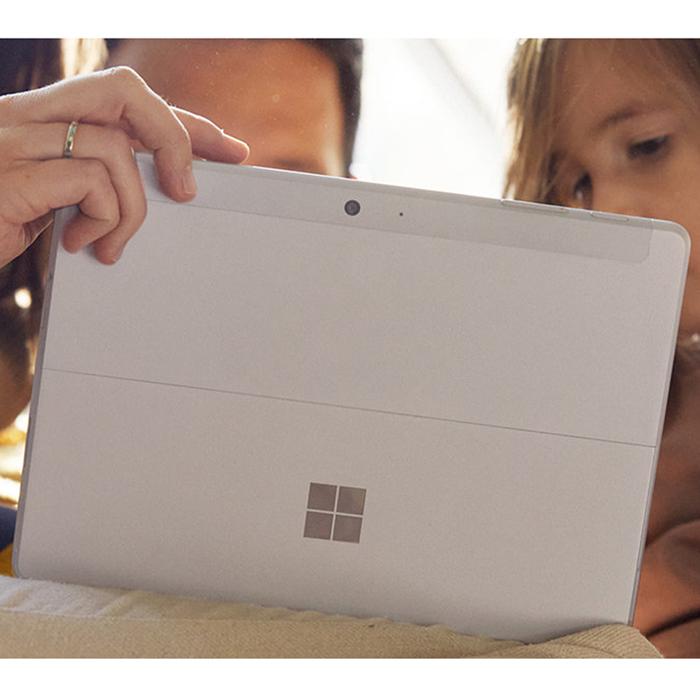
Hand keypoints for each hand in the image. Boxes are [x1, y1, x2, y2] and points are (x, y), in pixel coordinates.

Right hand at [0, 66, 248, 267]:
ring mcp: (13, 142)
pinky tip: (83, 243)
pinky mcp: (10, 178)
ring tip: (110, 242)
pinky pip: (89, 181)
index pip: (126, 98)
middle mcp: (25, 116)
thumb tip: (162, 185)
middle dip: (176, 137)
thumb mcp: (54, 197)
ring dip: (132, 208)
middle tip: (187, 191)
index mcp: (40, 117)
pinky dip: (105, 217)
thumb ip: (92, 179)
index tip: (228, 149)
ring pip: (116, 148)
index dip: (184, 120)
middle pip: (124, 91)